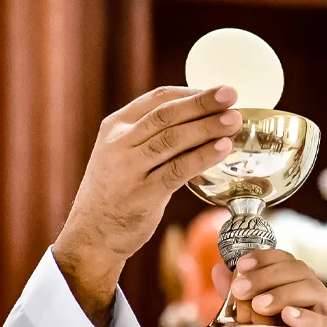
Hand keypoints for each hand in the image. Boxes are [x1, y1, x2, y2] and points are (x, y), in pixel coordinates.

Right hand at [53, 85, 241, 326]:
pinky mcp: (142, 193)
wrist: (92, 234)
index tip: (218, 92)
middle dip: (202, 102)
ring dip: (207, 127)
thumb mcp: (123, 154)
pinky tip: (223, 148)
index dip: (191, 93)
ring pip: (172, 138)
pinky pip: (177, 169)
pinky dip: (202, 156)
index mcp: (115, 126)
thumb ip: (151, 136)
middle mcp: (119, 142)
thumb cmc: (116, 191)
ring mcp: (128, 167)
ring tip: (234, 120)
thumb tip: (202, 122)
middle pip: (167, 114)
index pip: (157, 99)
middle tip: (231, 94)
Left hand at [212, 250, 326, 326]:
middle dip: (266, 275)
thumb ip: (235, 300)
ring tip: (258, 304)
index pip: (286, 260)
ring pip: (313, 292)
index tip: (241, 265)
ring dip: (282, 294)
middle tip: (241, 289)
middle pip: (298, 271)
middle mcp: (316, 300)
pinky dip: (306, 318)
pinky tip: (288, 316)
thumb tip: (218, 270)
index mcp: (299, 289)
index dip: (264, 257)